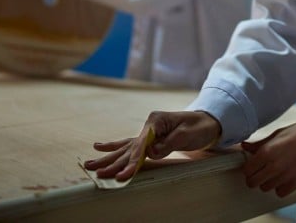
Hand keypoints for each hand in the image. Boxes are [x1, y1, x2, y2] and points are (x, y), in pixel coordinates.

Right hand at [83, 111, 221, 181]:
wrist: (207, 120)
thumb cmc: (199, 126)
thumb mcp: (188, 133)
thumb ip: (169, 142)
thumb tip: (152, 152)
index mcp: (156, 121)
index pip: (141, 145)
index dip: (132, 161)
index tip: (123, 175)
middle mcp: (149, 126)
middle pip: (128, 147)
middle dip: (112, 162)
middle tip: (97, 173)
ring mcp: (148, 132)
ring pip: (124, 147)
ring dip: (107, 157)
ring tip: (88, 164)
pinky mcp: (150, 138)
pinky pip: (130, 145)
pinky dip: (115, 148)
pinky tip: (98, 147)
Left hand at [241, 119, 295, 197]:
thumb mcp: (277, 134)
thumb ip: (259, 144)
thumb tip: (244, 147)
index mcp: (267, 152)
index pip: (247, 170)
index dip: (248, 167)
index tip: (252, 164)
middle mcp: (274, 166)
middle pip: (252, 182)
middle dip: (253, 177)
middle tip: (259, 170)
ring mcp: (285, 176)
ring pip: (265, 188)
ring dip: (266, 182)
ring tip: (273, 172)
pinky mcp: (295, 183)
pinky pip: (279, 193)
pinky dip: (279, 187)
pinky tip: (283, 177)